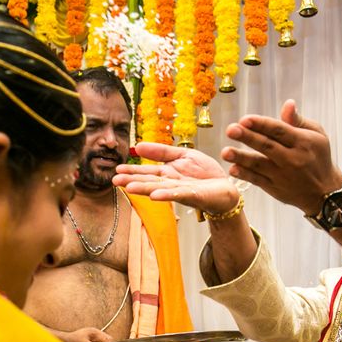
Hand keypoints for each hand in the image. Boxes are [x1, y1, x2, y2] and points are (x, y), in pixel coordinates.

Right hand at [113, 142, 240, 215]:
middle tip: (115, 181)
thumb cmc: (205, 173)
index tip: (117, 170)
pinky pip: (178, 195)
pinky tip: (155, 196)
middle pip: (149, 181)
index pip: (147, 172)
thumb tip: (138, 146)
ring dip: (145, 189)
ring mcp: (181, 191)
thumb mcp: (183, 155)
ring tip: (129, 188)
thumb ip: (162, 151)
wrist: (225, 187)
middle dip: (133, 181)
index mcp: (167, 173)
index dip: (132, 171)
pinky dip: (166, 195)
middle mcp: (171, 184)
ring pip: (160, 189)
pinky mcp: (194, 196)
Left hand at [222, 100, 341, 215]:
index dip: (261, 124)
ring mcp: (283, 175)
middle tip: (231, 129)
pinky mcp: (275, 189)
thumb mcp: (317, 135)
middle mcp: (292, 159)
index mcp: (303, 142)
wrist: (325, 193)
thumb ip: (298, 121)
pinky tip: (233, 169)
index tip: (245, 119)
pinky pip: (258, 181)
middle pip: (267, 146)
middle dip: (248, 137)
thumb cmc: (318, 157)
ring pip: (259, 165)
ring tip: (225, 152)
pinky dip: (245, 175)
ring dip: (241, 158)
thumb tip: (287, 104)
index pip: (279, 130)